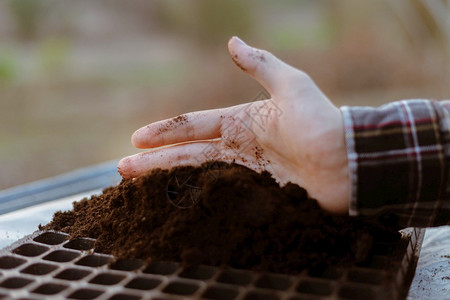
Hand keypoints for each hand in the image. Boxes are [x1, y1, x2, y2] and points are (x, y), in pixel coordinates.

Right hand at [118, 37, 348, 213]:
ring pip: (198, 175)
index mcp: (242, 121)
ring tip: (138, 186)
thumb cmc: (322, 121)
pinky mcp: (256, 193)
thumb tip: (231, 43)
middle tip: (124, 168)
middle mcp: (239, 146)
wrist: (350, 161)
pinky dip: (196, 198)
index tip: (136, 138)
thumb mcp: (292, 85)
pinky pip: (220, 195)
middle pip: (188, 153)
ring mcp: (246, 171)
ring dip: (168, 179)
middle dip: (155, 160)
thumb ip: (261, 65)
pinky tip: (175, 204)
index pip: (195, 126)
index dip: (165, 131)